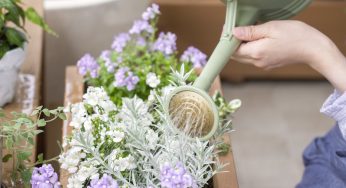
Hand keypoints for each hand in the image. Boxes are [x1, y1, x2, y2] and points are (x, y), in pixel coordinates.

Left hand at [231, 20, 345, 91]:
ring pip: (244, 56)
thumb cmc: (296, 36)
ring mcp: (263, 64)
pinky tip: (257, 38)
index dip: (228, 40)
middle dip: (233, 43)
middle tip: (236, 28)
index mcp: (256, 53)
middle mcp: (257, 62)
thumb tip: (234, 32)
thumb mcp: (271, 28)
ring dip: (242, 45)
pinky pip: (253, 57)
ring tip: (248, 31)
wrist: (313, 49)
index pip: (233, 50)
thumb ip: (251, 32)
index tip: (229, 28)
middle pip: (236, 55)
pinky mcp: (268, 64)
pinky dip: (250, 48)